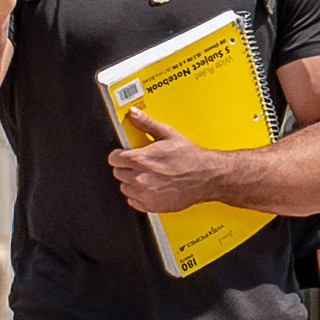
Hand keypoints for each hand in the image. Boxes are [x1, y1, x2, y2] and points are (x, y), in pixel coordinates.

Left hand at [109, 108, 231, 213]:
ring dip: (132, 182)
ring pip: (124, 187)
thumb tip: (133, 113)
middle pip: (118, 173)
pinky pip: (133, 201)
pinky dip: (139, 195)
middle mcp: (139, 178)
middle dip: (127, 167)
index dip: (119, 155)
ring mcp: (144, 194)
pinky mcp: (150, 205)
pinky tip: (152, 187)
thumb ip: (146, 123)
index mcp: (140, 159)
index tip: (125, 155)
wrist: (206, 176)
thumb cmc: (189, 156)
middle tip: (142, 164)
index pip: (113, 159)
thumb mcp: (168, 134)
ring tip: (148, 175)